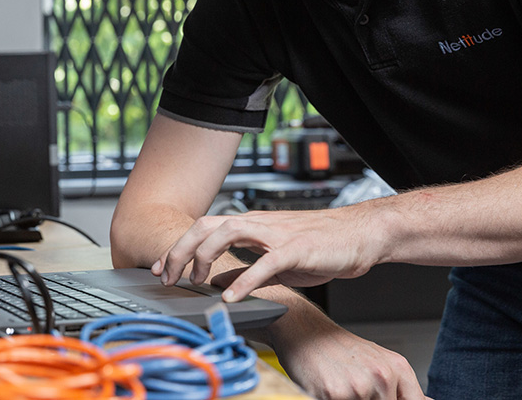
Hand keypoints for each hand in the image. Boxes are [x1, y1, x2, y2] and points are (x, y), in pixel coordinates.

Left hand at [152, 206, 379, 301]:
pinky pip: (264, 263)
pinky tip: (232, 297)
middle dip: (180, 250)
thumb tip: (220, 280)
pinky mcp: (297, 249)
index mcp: (253, 224)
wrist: (361, 234)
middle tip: (167, 277)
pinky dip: (244, 279)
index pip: (204, 229)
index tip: (160, 268)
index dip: (178, 247)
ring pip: (228, 232)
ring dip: (204, 256)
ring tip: (193, 281)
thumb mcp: (277, 257)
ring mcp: (277, 234)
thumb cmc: (323, 244)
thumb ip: (247, 266)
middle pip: (207, 226)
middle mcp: (260, 223)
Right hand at [273, 314, 428, 399]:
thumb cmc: (339, 348)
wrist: (304, 330)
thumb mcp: (379, 362)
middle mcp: (382, 377)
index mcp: (397, 369)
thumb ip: (403, 387)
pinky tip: (328, 390)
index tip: (386, 398)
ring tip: (342, 390)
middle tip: (356, 390)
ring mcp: (358, 388)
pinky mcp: (334, 395)